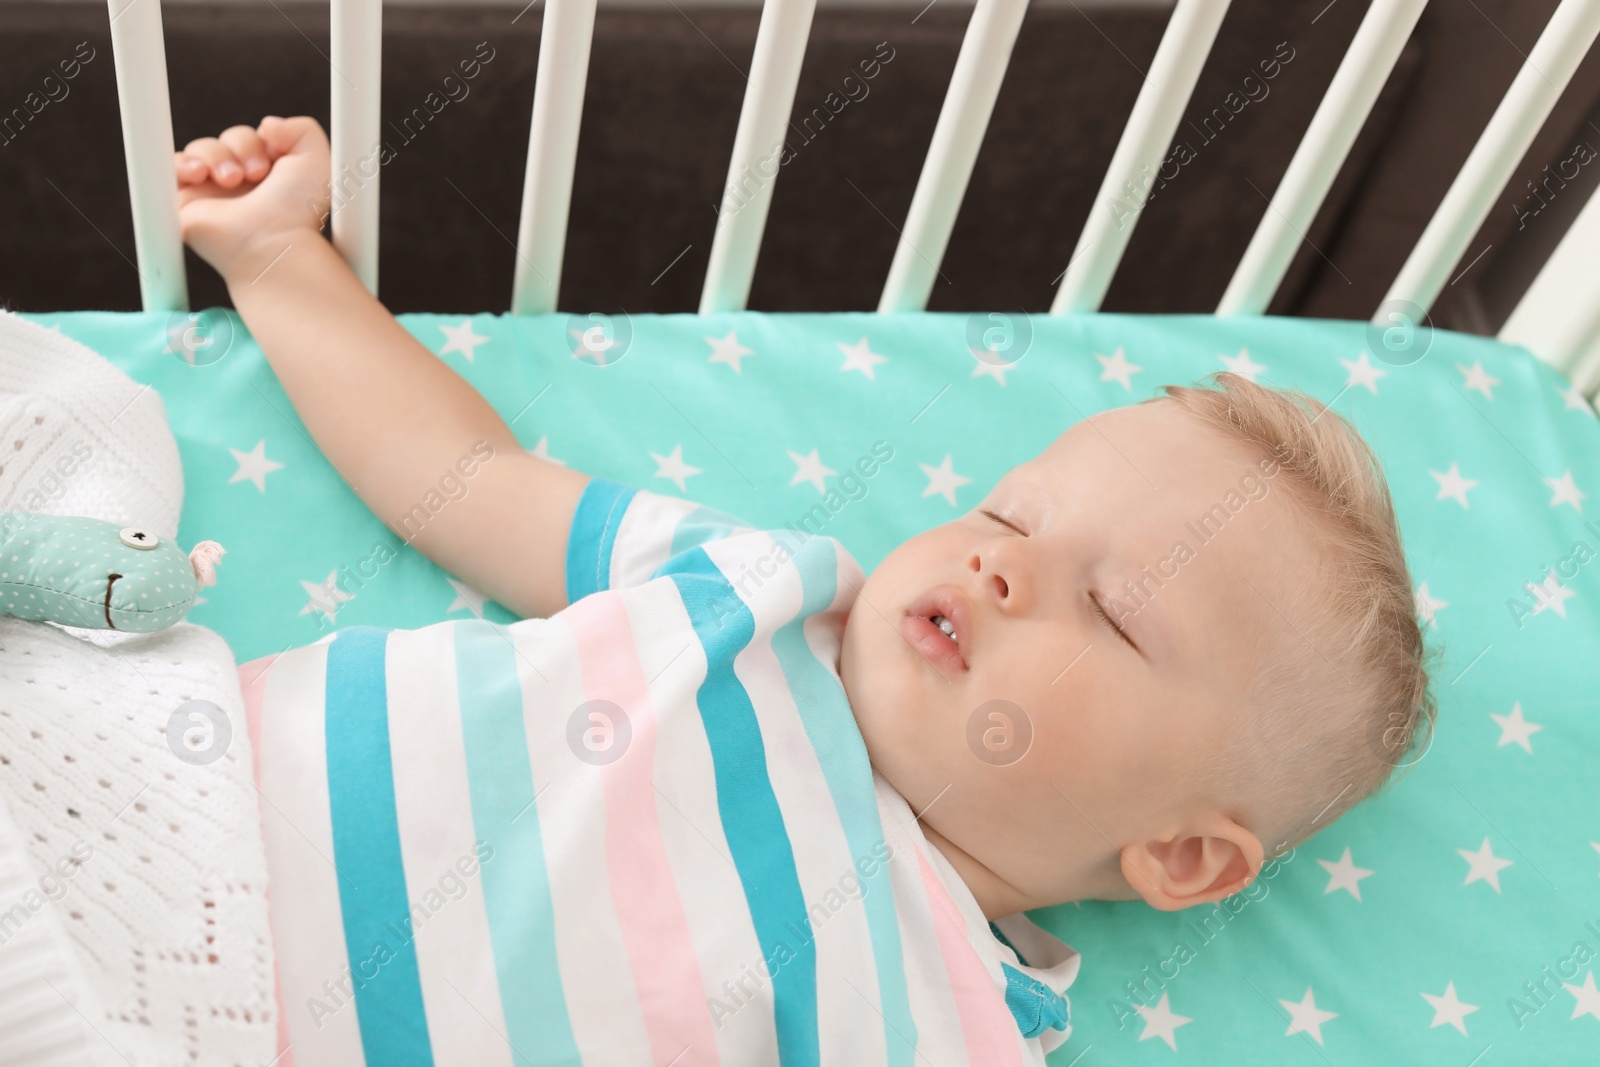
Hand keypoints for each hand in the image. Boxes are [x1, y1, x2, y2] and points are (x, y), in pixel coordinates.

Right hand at [175, 115, 331, 281]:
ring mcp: (212, 193)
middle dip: (241, 145)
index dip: (260, 140)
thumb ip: (302, 129)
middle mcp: (242, 184)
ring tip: (231, 179)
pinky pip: (171, 166)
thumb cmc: (296, 210)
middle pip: (228, 138)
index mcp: (270, 175)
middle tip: (256, 175)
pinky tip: (200, 174)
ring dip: (217, 155)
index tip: (274, 161)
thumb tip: (267, 124)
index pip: (253, 136)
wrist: (270, 241)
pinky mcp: (186, 202)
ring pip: (201, 147)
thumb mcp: (316, 163)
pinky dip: (184, 163)